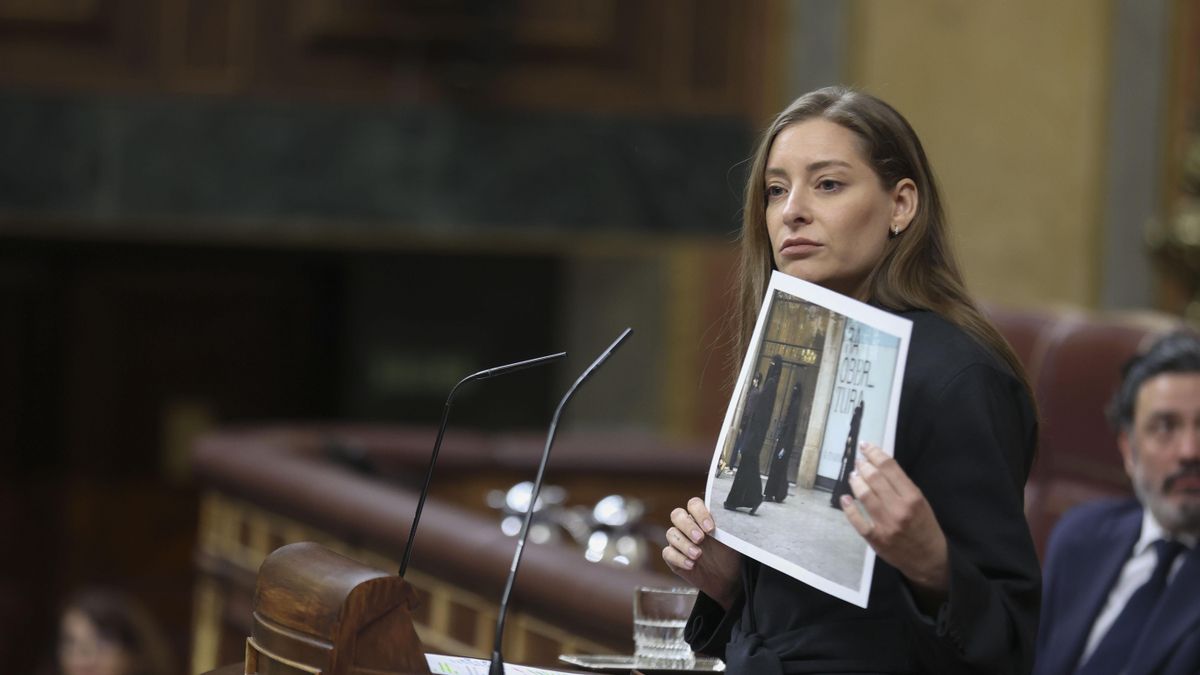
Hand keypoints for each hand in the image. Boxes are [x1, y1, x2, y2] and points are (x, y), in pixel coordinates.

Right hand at [662, 497, 740, 608]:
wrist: (726, 580)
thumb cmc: (729, 556)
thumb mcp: (732, 540)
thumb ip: (727, 526)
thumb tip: (729, 516)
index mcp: (702, 518)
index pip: (694, 504)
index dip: (699, 513)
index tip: (710, 528)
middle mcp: (688, 526)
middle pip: (677, 515)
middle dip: (688, 526)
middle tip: (700, 539)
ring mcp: (679, 541)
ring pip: (671, 533)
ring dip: (684, 544)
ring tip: (698, 555)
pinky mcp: (673, 557)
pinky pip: (668, 553)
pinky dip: (678, 558)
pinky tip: (691, 565)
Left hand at [839, 444, 948, 603]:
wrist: (929, 559)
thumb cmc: (925, 527)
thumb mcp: (921, 503)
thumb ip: (902, 486)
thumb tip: (879, 467)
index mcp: (913, 497)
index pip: (889, 468)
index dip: (874, 453)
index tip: (866, 446)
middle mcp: (899, 509)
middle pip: (874, 479)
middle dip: (863, 466)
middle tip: (859, 462)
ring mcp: (885, 525)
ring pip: (863, 495)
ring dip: (855, 481)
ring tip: (854, 475)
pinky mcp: (875, 538)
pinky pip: (856, 520)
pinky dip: (848, 507)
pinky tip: (845, 498)